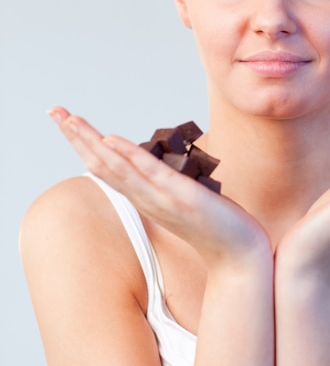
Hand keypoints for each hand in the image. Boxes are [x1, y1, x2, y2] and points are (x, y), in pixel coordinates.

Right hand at [48, 107, 271, 271]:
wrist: (240, 255)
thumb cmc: (216, 227)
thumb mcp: (184, 201)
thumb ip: (167, 186)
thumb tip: (159, 169)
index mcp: (146, 199)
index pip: (107, 169)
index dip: (84, 146)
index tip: (67, 123)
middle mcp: (147, 200)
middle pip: (102, 165)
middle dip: (76, 137)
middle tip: (53, 110)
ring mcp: (162, 200)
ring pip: (117, 168)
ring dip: (91, 142)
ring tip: (69, 119)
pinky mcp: (183, 198)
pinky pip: (151, 174)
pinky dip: (129, 156)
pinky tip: (111, 140)